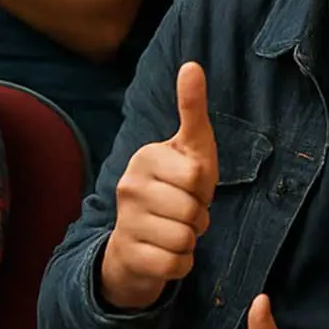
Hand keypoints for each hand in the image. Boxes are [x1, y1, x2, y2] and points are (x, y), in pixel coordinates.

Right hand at [100, 62, 216, 306]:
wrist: (135, 244)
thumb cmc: (172, 190)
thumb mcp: (190, 149)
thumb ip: (192, 109)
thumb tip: (192, 64)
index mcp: (145, 157)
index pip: (197, 175)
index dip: (204, 187)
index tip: (190, 187)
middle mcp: (128, 186)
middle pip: (194, 209)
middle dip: (199, 217)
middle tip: (183, 213)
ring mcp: (125, 222)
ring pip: (186, 238)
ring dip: (191, 241)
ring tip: (174, 231)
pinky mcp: (129, 256)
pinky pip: (178, 264)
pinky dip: (182, 264)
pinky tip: (166, 253)